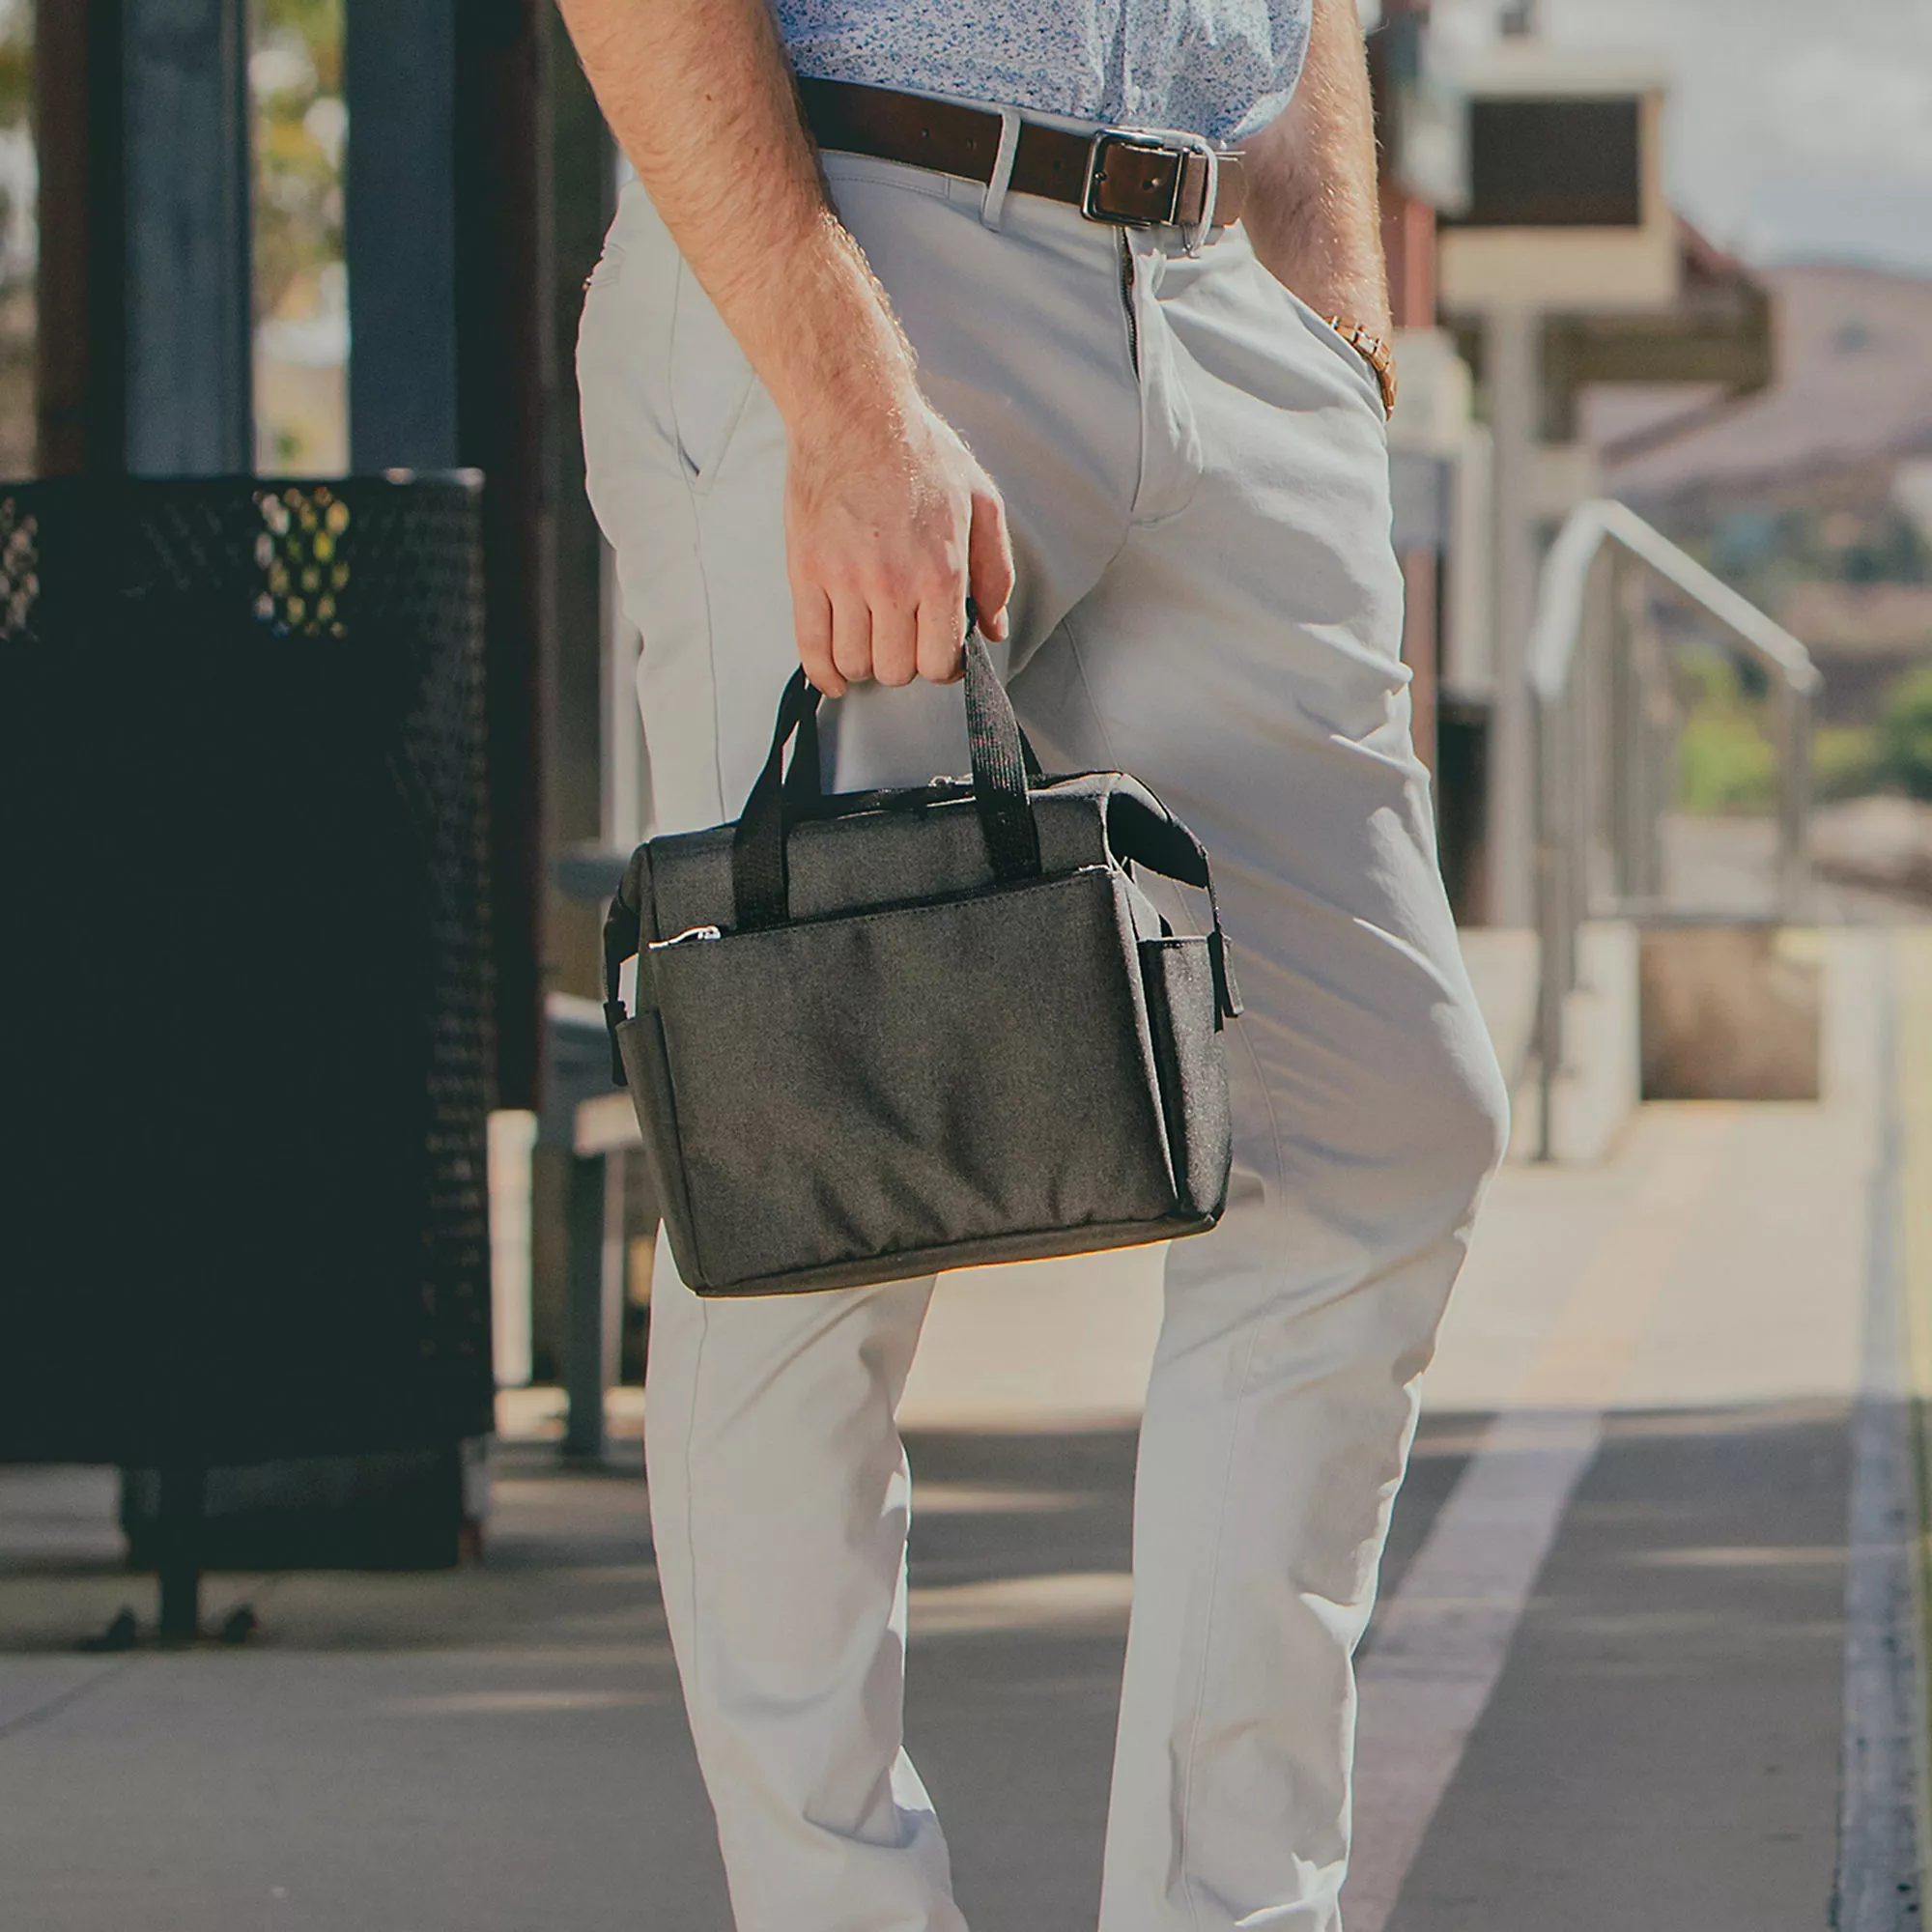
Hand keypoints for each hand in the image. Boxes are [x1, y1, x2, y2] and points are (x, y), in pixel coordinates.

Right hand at [783, 385, 1014, 696]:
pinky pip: (810, 647)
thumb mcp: (981, 503)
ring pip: (854, 663)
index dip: (943, 667)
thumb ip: (995, 572)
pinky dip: (823, 672)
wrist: (854, 413)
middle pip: (896, 669)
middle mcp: (892, 583)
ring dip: (865, 664)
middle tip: (904, 639)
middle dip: (904, 663)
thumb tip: (993, 626)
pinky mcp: (807, 572)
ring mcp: (844, 580)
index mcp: (940, 571)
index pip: (940, 661)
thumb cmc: (917, 450)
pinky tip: (835, 674)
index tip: (939, 655)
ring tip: (871, 641)